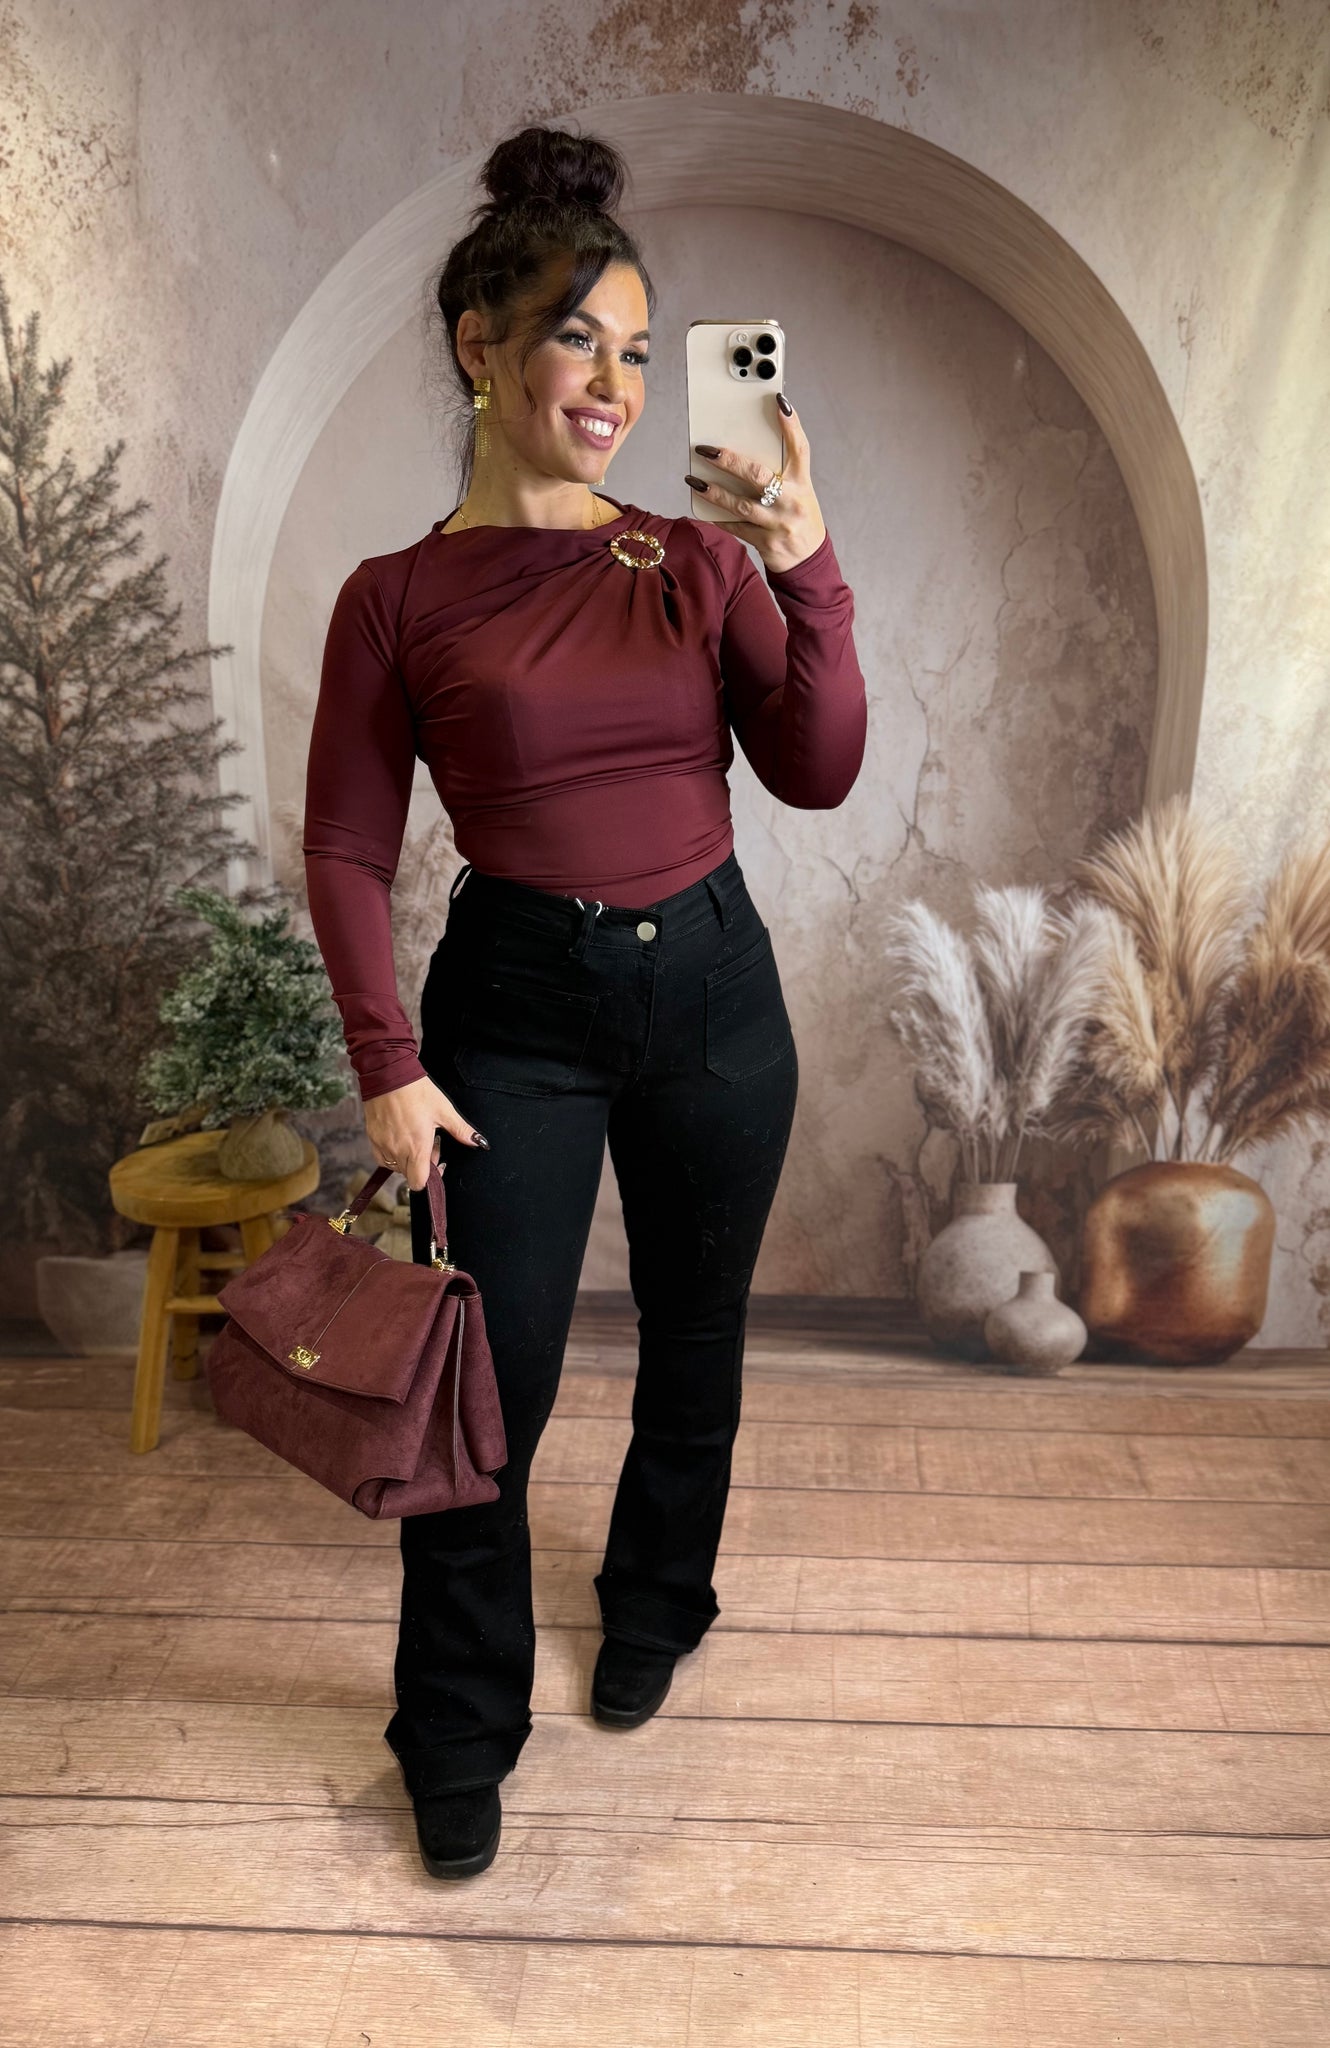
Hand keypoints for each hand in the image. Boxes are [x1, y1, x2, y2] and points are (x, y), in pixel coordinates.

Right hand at [362, 1074, 487, 1191]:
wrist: (389, 1075)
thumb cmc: (416, 1091)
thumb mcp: (444, 1110)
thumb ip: (461, 1131)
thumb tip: (478, 1142)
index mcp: (417, 1147)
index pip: (419, 1183)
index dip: (430, 1178)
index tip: (436, 1163)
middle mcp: (398, 1150)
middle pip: (409, 1175)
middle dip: (421, 1166)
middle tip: (428, 1144)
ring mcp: (383, 1145)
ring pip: (395, 1167)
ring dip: (406, 1159)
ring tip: (414, 1138)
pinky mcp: (372, 1138)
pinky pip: (382, 1158)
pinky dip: (392, 1154)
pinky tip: (400, 1138)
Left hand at [685, 395, 826, 574]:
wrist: (808, 559)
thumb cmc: (797, 515)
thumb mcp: (798, 490)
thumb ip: (780, 470)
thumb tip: (744, 447)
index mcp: (802, 483)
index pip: (800, 449)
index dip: (791, 425)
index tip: (778, 402)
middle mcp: (792, 501)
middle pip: (759, 476)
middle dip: (730, 461)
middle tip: (706, 450)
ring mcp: (778, 524)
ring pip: (742, 505)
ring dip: (715, 493)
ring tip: (695, 481)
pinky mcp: (766, 542)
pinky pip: (737, 528)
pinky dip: (719, 518)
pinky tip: (702, 507)